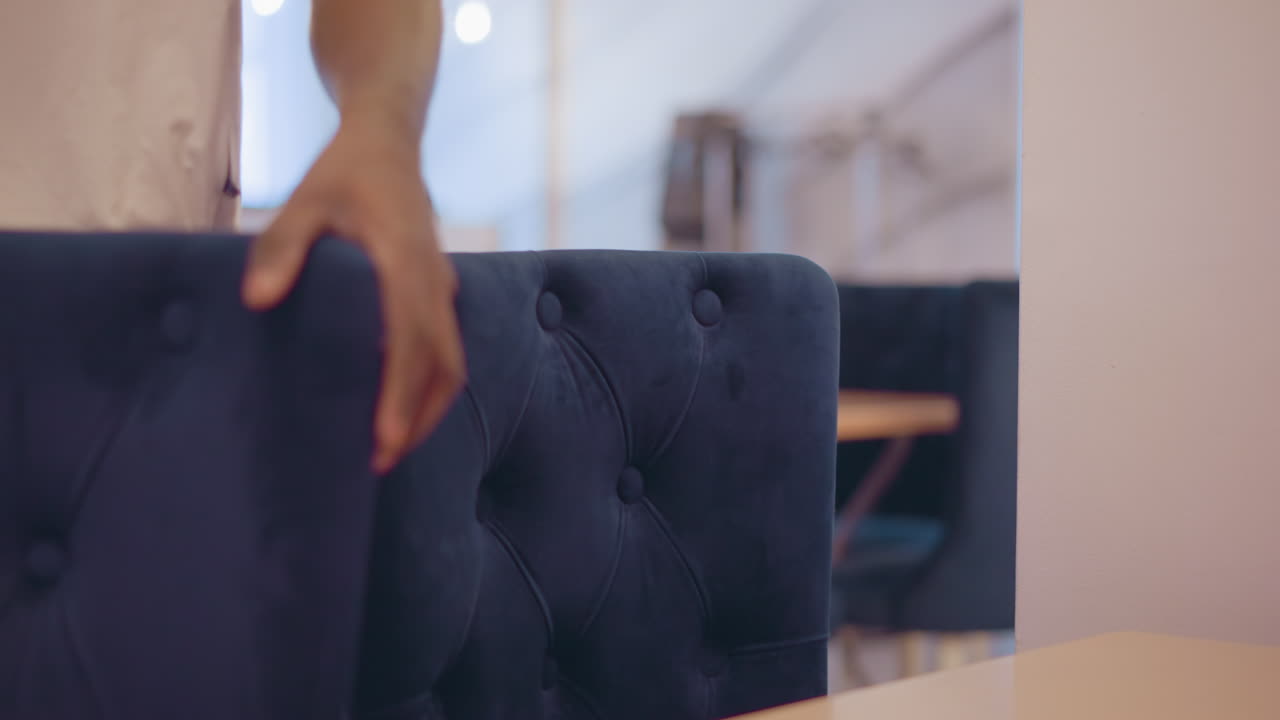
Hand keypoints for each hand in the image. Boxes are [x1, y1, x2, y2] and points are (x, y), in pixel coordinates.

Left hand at [242, 117, 464, 473]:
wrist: (389, 140)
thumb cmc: (344, 171)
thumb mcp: (305, 199)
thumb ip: (281, 246)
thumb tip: (257, 301)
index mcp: (407, 262)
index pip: (412, 341)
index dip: (402, 395)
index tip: (386, 439)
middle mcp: (435, 281)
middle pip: (445, 364)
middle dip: (419, 416)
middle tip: (383, 461)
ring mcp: (443, 287)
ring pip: (453, 360)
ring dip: (430, 406)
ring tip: (395, 445)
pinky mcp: (439, 290)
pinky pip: (447, 346)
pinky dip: (431, 384)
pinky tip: (403, 405)